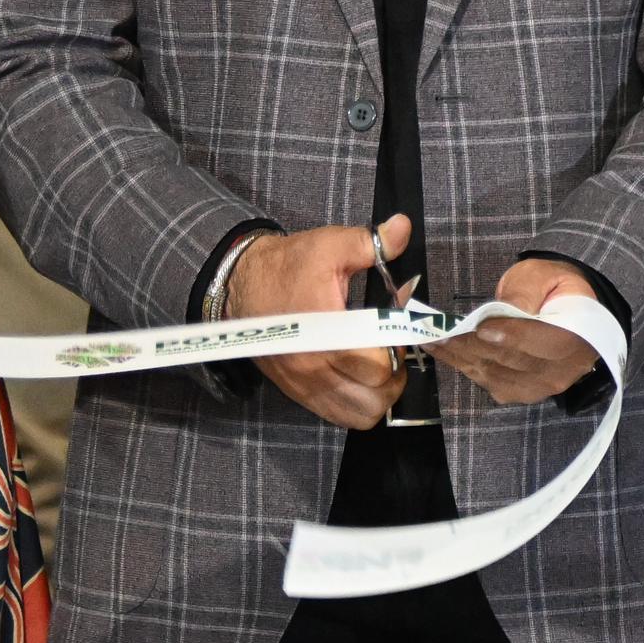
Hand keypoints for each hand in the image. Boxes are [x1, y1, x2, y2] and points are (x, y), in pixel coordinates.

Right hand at [228, 215, 412, 429]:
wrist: (240, 285)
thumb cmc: (289, 266)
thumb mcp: (330, 245)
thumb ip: (372, 243)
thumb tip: (403, 227)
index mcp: (326, 332)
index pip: (377, 365)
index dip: (398, 346)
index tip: (396, 326)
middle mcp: (314, 367)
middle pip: (376, 396)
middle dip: (396, 371)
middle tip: (391, 345)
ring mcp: (305, 384)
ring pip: (360, 414)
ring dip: (380, 394)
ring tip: (379, 364)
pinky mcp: (298, 392)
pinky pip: (338, 416)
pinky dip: (358, 404)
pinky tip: (360, 377)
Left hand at [437, 257, 604, 405]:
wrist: (562, 308)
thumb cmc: (551, 287)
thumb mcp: (542, 277)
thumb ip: (526, 291)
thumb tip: (503, 313)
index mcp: (579, 337)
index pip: (546, 341)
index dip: (513, 336)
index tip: (481, 328)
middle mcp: (563, 370)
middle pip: (514, 360)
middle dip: (475, 346)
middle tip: (442, 333)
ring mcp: (541, 386)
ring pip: (496, 374)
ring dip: (462, 358)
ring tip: (435, 340)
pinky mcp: (521, 393)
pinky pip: (488, 382)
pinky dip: (465, 366)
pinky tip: (446, 351)